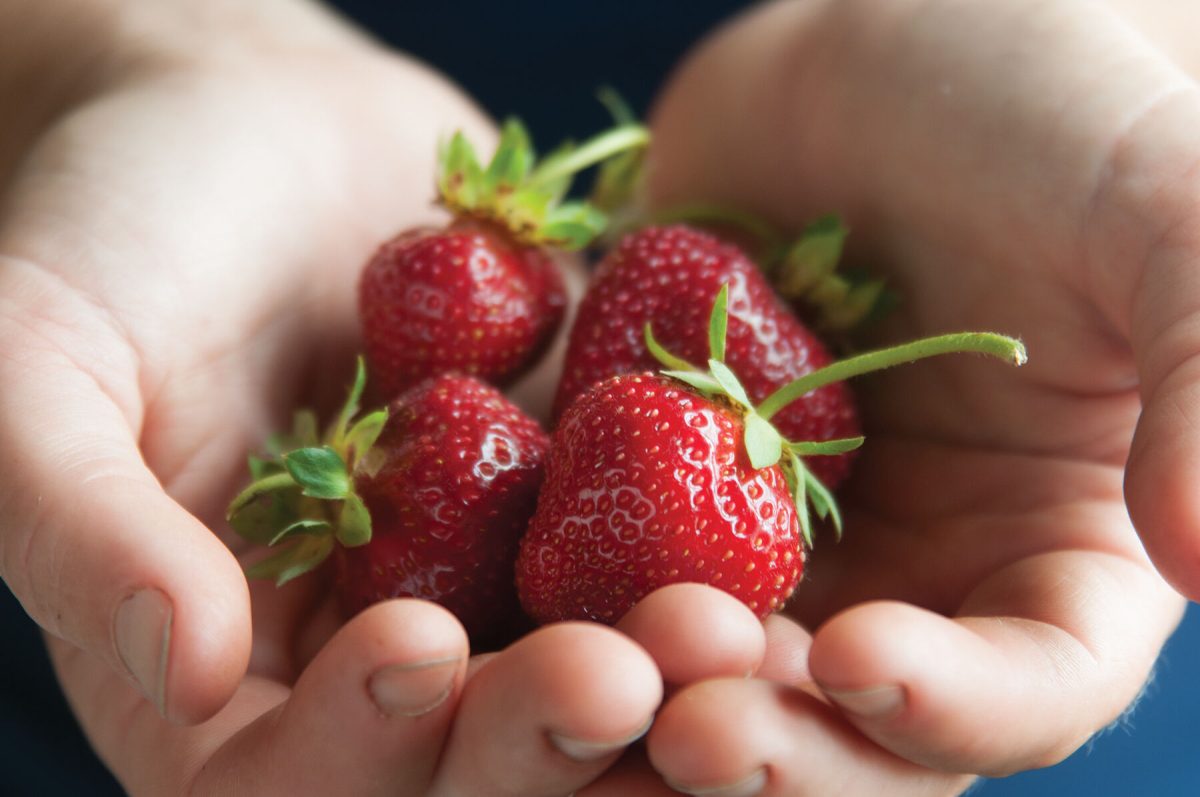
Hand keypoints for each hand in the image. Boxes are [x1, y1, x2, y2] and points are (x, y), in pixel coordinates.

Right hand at [0, 2, 662, 793]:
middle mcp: (363, 655)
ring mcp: (482, 583)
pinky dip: (709, 563)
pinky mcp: (572, 504)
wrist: (261, 121)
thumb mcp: (42, 364)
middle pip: (462, 760)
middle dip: (536, 737)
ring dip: (654, 678)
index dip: (354, 750)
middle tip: (621, 673)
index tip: (415, 655)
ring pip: (577, 677)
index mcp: (221, 676)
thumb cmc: (122, 230)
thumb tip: (186, 667)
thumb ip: (78, 524)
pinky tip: (766, 550)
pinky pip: (648, 552)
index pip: (286, 781)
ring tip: (718, 627)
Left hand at [615, 0, 1197, 791]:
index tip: (861, 663)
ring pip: (713, 666)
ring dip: (654, 692)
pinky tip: (500, 598)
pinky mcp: (661, 481)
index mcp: (1049, 551)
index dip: (952, 706)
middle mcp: (913, 574)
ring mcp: (776, 537)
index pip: (1029, 685)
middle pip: (849, 723)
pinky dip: (562, 594)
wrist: (868, 43)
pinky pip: (605, 557)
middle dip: (775, 737)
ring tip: (591, 666)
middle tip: (690, 717)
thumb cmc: (1040, 110)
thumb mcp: (1158, 208)